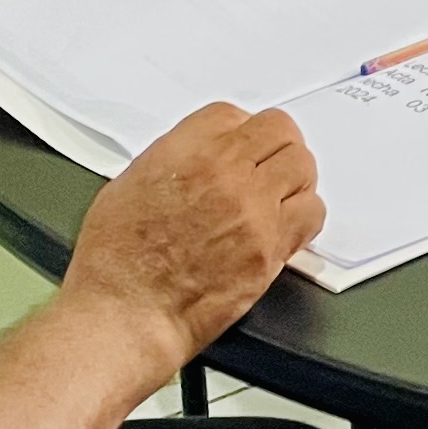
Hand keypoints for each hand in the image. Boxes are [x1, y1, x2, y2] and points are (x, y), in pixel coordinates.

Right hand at [62, 102, 325, 367]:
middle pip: (278, 130)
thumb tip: (198, 159)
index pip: (233, 114)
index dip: (239, 131)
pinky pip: (312, 212)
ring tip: (282, 195)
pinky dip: (304, 216)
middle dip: (275, 146)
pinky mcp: (270, 246)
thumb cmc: (115, 263)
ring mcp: (252, 207)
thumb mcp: (128, 186)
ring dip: (295, 178)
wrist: (126, 314)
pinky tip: (287, 226)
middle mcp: (224, 171)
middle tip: (271, 165)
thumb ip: (173, 161)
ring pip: (302, 166)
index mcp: (184, 150)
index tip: (240, 146)